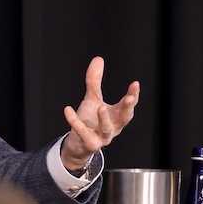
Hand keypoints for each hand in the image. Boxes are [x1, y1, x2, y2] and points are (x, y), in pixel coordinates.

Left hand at [60, 56, 139, 172]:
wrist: (78, 144)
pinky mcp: (89, 144)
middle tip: (130, 98)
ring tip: (101, 108)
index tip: (135, 84)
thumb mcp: (92, 99)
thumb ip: (95, 81)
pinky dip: (75, 122)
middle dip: (127, 108)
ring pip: (106, 129)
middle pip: (124, 118)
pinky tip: (67, 109)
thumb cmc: (89, 121)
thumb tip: (98, 59)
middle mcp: (113, 127)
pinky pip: (83, 133)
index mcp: (117, 116)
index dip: (133, 95)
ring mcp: (102, 137)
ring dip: (104, 119)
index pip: (128, 105)